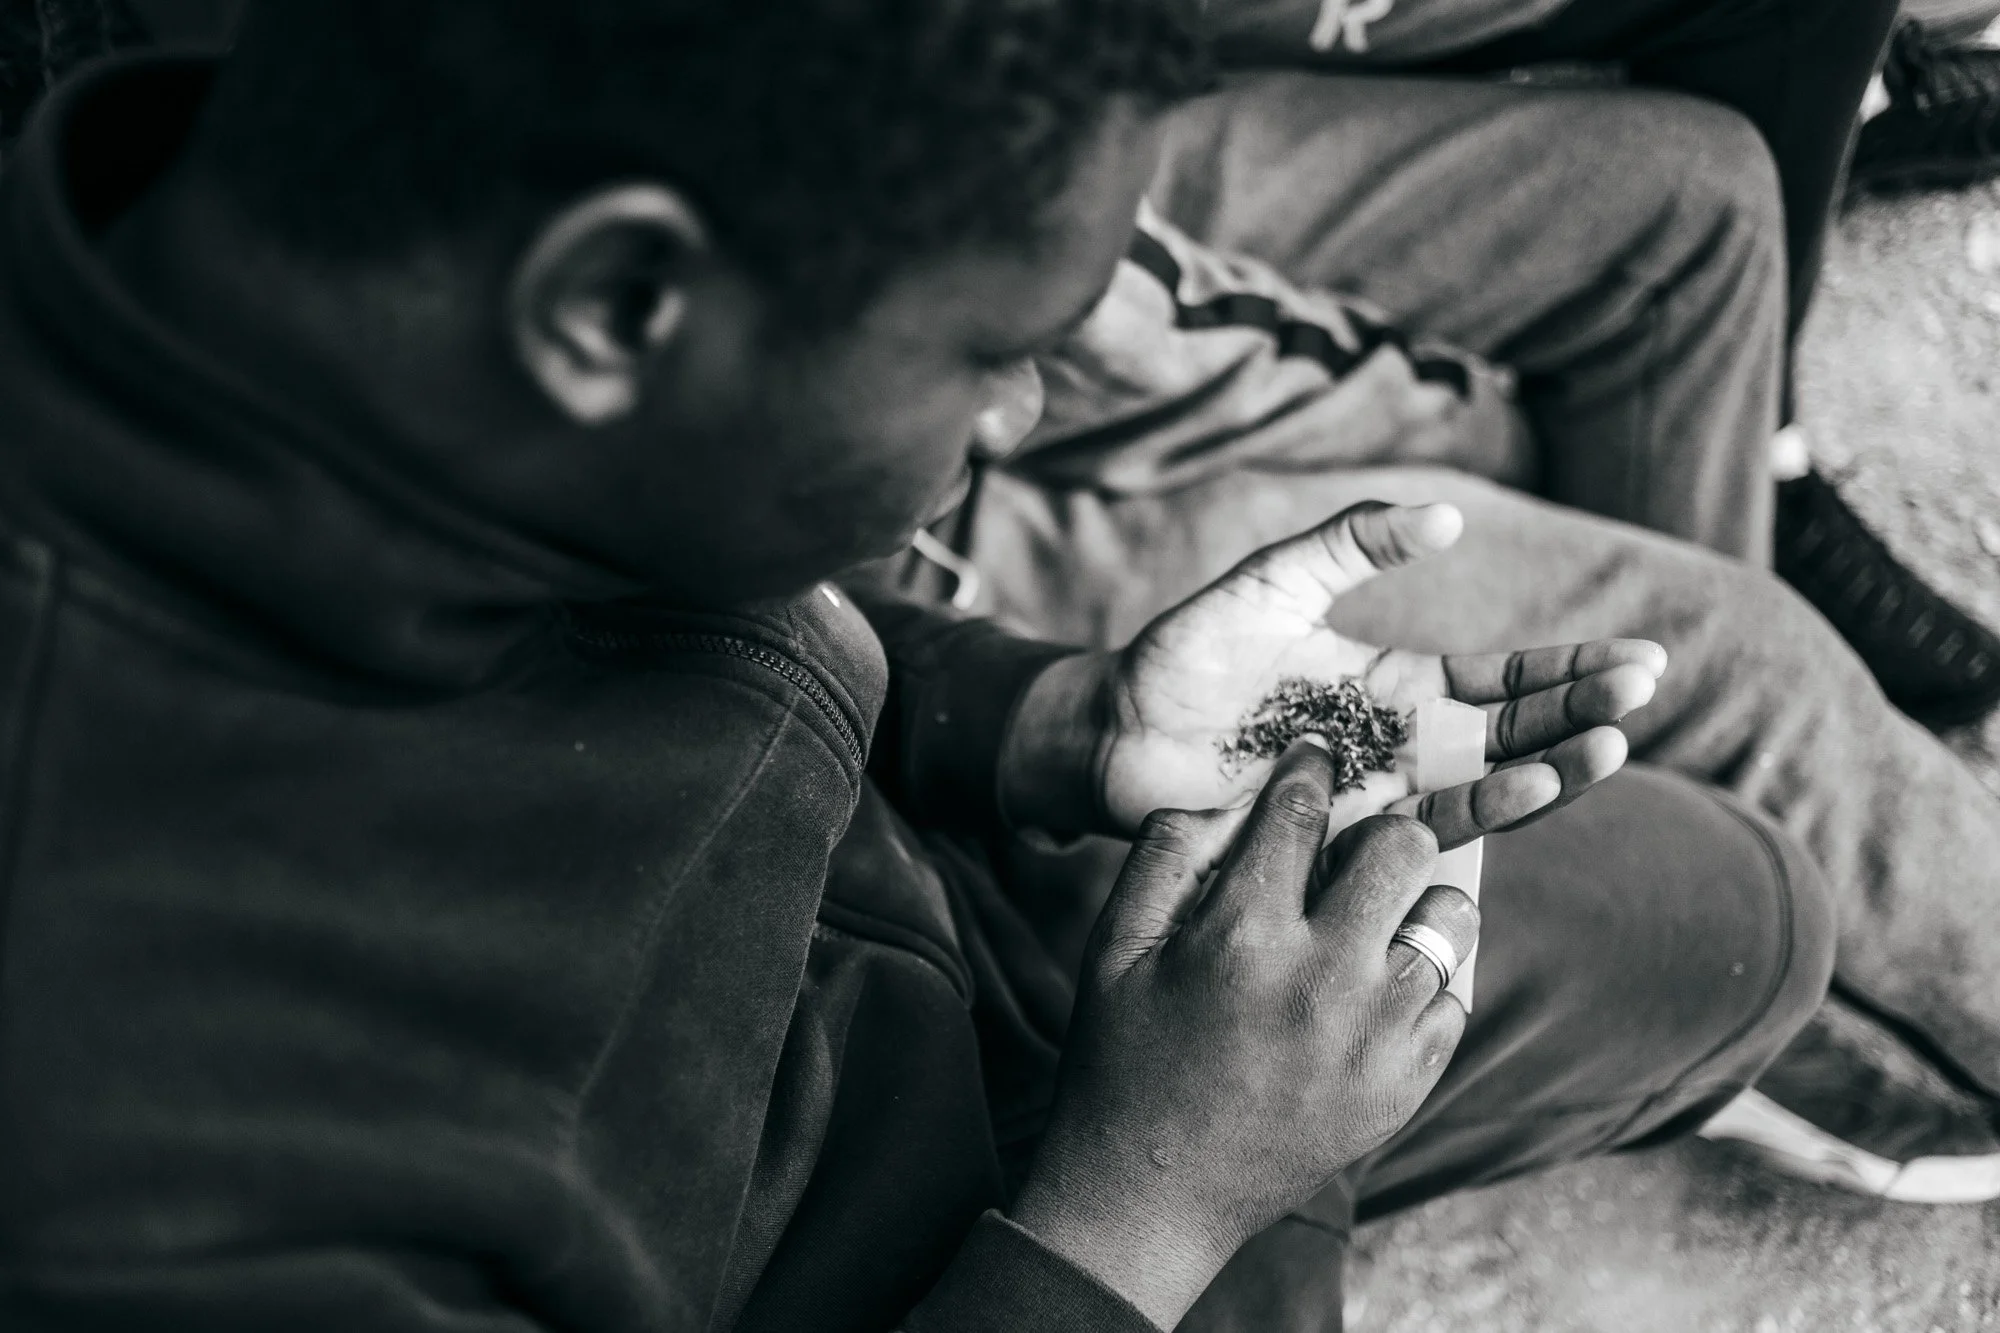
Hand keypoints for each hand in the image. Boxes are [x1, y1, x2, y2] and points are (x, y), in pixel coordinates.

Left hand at [1003, 501, 1663, 845]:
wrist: (1114, 729)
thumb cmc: (1186, 654)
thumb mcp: (1273, 582)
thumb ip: (1351, 546)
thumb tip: (1450, 516)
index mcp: (1393, 687)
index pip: (1500, 679)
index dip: (1567, 671)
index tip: (1639, 661)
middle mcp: (1398, 746)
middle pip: (1512, 731)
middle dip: (1580, 712)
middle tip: (1646, 691)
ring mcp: (1375, 792)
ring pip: (1484, 785)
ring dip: (1550, 767)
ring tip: (1610, 745)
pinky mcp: (1341, 831)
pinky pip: (1424, 824)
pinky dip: (1482, 807)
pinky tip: (1532, 786)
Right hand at [1009, 741, 1476, 1328]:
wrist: (1153, 1197)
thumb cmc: (1123, 1059)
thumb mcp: (1113, 948)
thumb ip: (1162, 857)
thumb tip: (1220, 795)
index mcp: (1243, 934)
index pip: (1303, 811)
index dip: (1312, 769)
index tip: (1318, 755)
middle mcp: (1322, 978)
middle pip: (1405, 847)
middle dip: (1380, 828)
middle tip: (1354, 843)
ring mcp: (1375, 1037)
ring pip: (1449, 919)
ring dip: (1414, 903)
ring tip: (1374, 917)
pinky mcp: (1406, 1085)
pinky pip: (1454, 996)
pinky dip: (1425, 976)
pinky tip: (1378, 981)